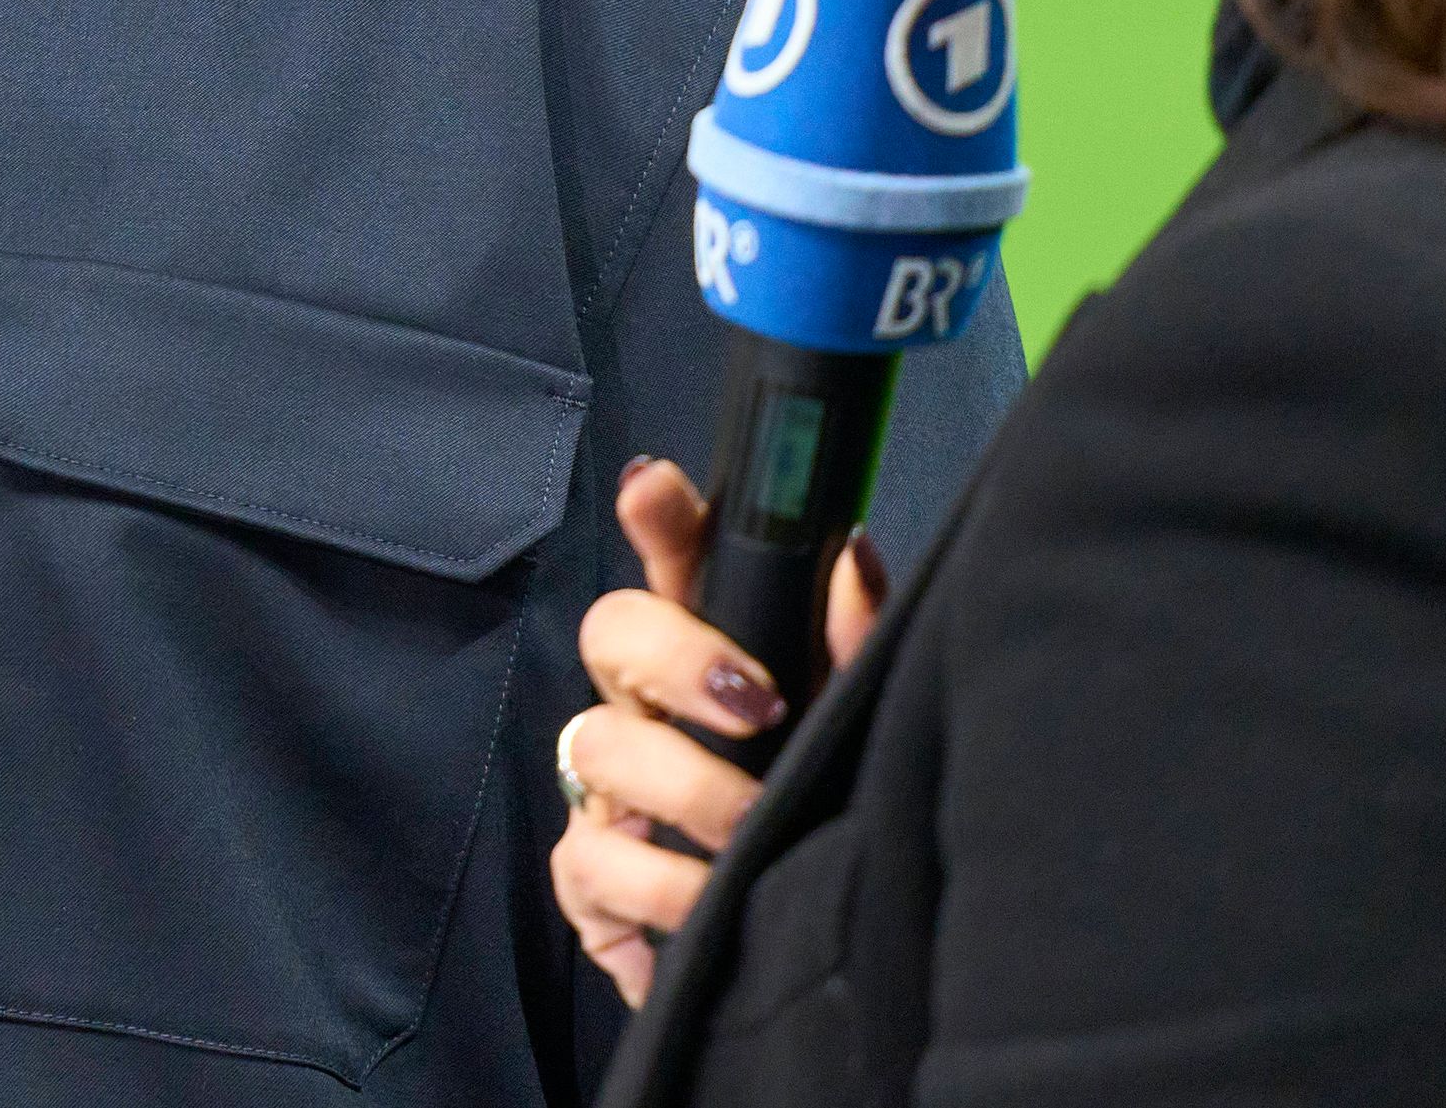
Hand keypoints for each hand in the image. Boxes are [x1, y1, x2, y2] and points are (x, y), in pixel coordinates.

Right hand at [548, 456, 883, 1006]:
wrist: (807, 961)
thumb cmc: (822, 818)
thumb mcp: (852, 732)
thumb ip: (857, 648)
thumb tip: (854, 557)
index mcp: (709, 656)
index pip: (674, 562)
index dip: (657, 517)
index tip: (655, 485)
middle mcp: (642, 709)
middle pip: (610, 631)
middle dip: (675, 657)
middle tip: (758, 706)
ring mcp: (605, 793)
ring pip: (594, 748)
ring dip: (683, 792)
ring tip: (753, 834)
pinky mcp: (589, 882)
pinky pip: (588, 864)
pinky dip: (655, 892)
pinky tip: (707, 909)